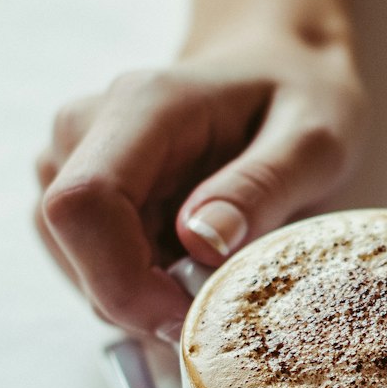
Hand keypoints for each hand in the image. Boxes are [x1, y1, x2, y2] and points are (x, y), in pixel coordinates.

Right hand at [34, 24, 364, 338]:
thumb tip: (202, 241)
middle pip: (74, 248)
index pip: (83, 205)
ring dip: (147, 298)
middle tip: (225, 302)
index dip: (124, 282)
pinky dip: (145, 289)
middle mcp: (85, 128)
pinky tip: (197, 267)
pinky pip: (92, 268)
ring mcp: (71, 161)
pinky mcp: (79, 195)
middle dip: (144, 301)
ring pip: (79, 268)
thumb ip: (263, 186)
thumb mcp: (315, 139)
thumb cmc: (301, 99)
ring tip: (221, 271)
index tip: (192, 318)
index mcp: (142, 106)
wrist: (278, 69)